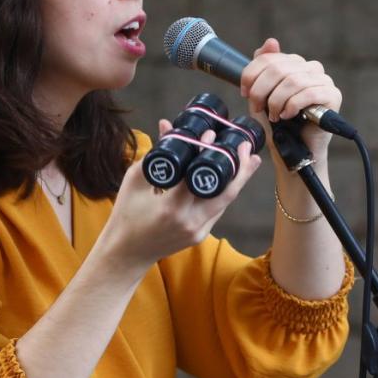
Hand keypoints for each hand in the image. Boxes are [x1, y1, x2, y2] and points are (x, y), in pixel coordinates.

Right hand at [98, 123, 262, 268]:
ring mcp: (198, 230)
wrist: (128, 253)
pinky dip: (225, 192)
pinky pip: (218, 210)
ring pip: (226, 202)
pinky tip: (233, 178)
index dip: (208, 154)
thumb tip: (168, 125)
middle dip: (241, 169)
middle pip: (226, 193)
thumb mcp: (135, 180)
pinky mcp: (201, 234)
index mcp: (171, 207)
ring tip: (250, 159)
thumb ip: (156, 153)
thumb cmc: (127, 215)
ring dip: (239, 180)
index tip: (213, 134)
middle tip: (247, 147)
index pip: (197, 176)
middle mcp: (190, 221)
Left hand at [240, 38, 341, 165]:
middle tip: (258, 108)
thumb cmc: (279, 124)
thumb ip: (263, 69)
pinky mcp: (333, 96)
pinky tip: (288, 115)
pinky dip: (293, 105)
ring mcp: (324, 81)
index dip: (252, 75)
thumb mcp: (263, 96)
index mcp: (294, 64)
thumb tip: (271, 41)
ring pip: (293, 81)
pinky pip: (309, 92)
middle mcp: (311, 68)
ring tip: (275, 116)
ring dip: (277, 101)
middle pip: (279, 68)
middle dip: (262, 91)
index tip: (245, 93)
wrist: (294, 151)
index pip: (269, 58)